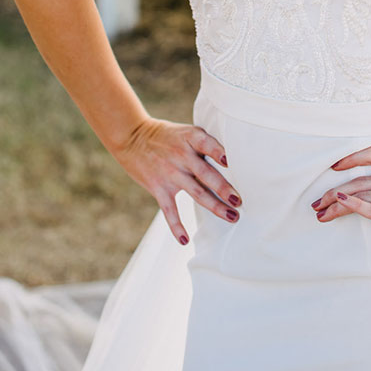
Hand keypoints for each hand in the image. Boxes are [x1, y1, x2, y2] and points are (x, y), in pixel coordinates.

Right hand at [114, 117, 240, 244]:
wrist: (132, 137)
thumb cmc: (166, 135)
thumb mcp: (186, 131)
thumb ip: (205, 143)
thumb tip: (232, 160)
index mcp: (191, 138)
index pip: (207, 144)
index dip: (219, 152)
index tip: (231, 162)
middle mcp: (182, 156)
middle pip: (206, 174)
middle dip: (224, 189)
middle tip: (239, 201)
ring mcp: (171, 173)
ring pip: (196, 192)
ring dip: (215, 206)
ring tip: (231, 216)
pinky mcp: (159, 187)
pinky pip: (169, 210)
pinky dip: (176, 226)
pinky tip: (184, 240)